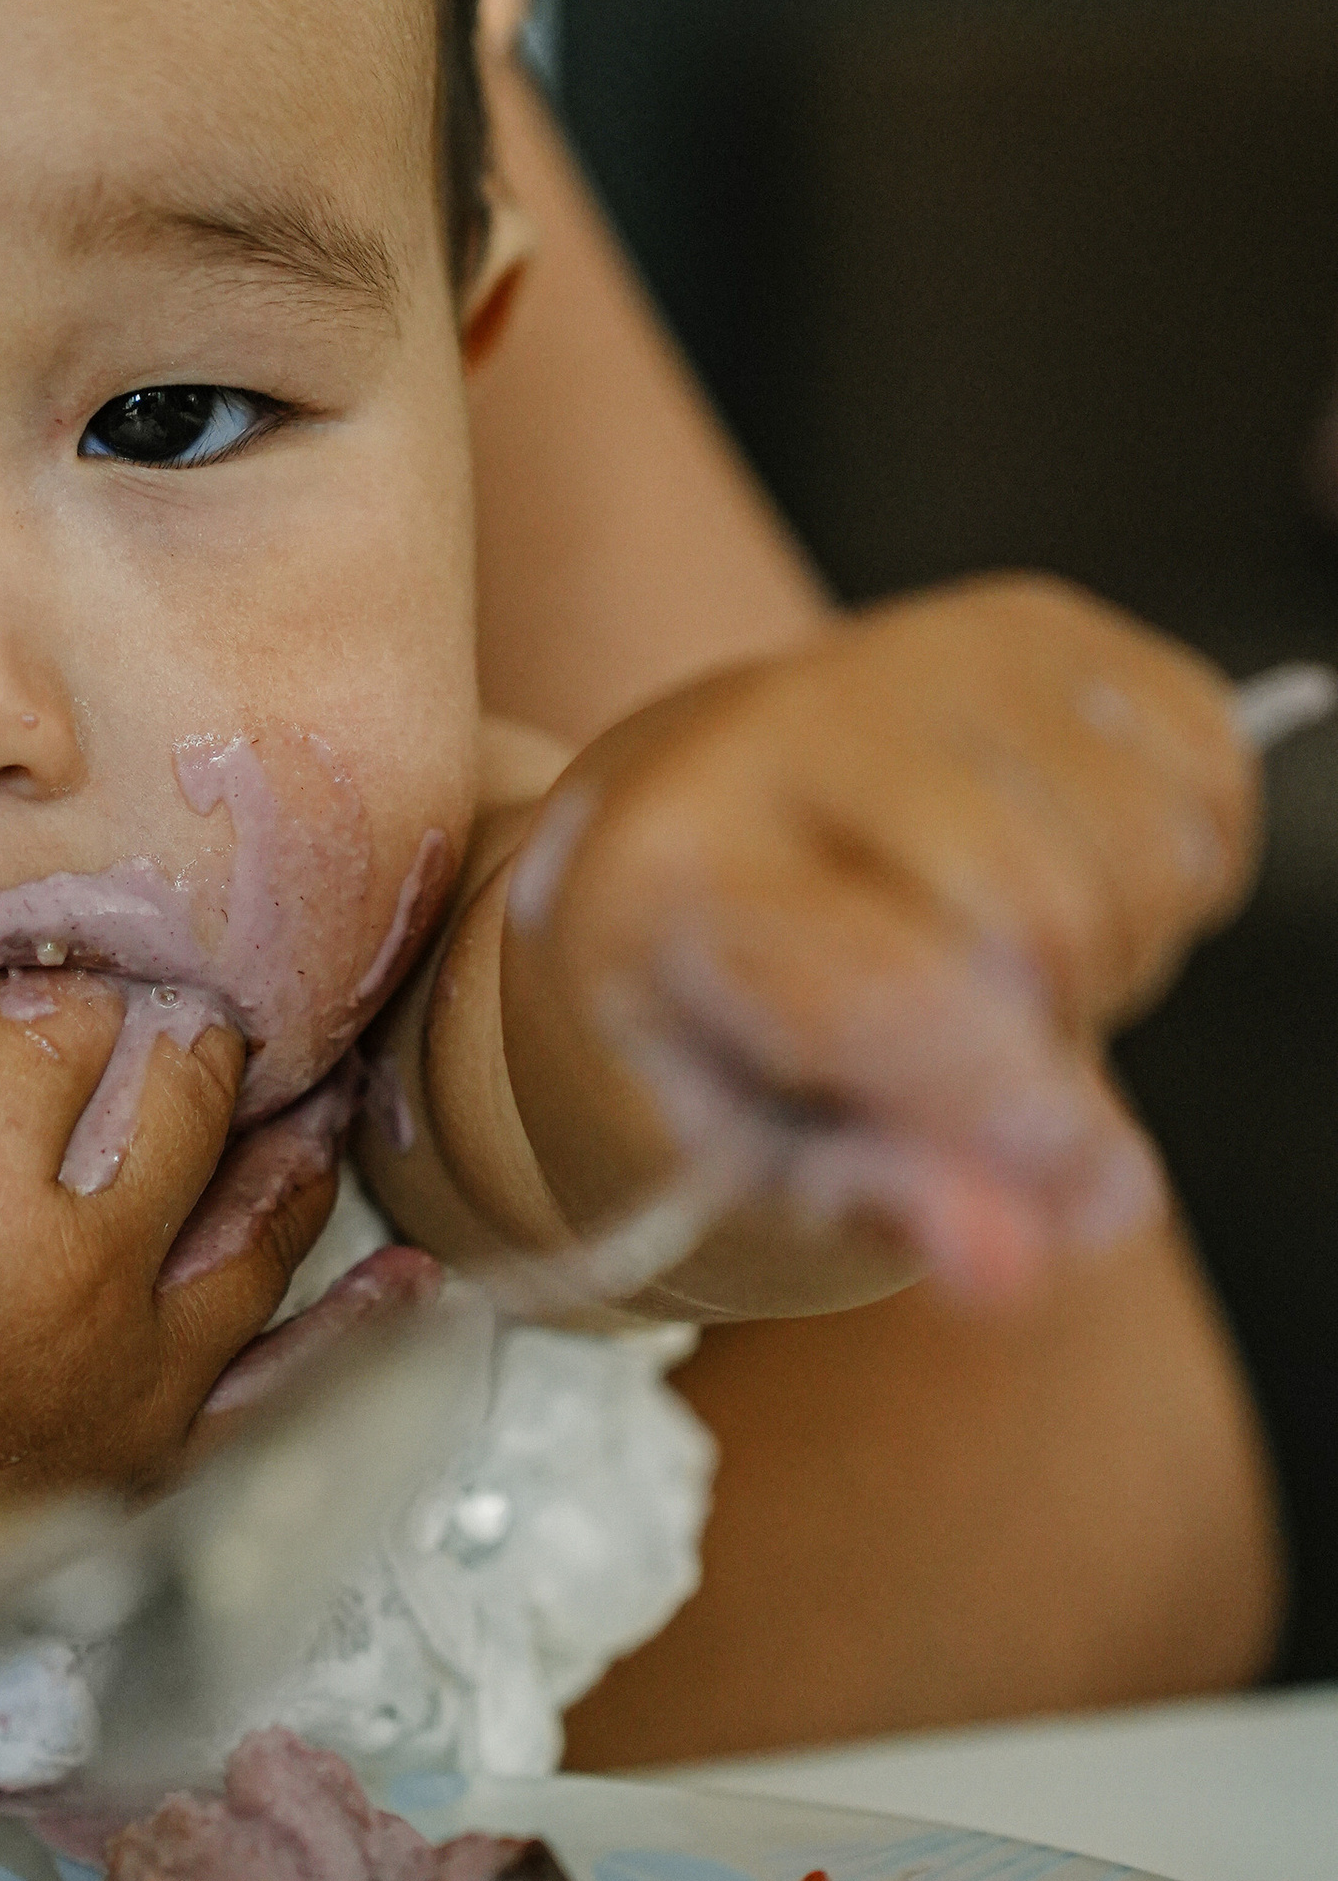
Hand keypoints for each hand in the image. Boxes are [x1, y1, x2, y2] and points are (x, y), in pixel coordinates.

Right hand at [0, 952, 340, 1529]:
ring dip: (284, 1134)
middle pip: (186, 1091)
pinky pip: (288, 1390)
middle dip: (168, 1033)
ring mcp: (136, 1375)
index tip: (7, 1000)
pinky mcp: (154, 1456)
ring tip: (298, 1082)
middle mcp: (82, 1278)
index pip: (63, 1019)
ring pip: (264, 1216)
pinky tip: (415, 1283)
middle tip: (147, 1016)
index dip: (37, 986)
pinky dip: (359, 1332)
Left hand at [411, 579, 1260, 1309]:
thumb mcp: (752, 1152)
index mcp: (670, 862)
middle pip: (1044, 915)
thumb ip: (884, 1203)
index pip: (885, 983)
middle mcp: (786, 718)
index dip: (1003, 1105)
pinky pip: (1209, 768)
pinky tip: (1067, 877)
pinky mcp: (1033, 620)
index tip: (1083, 1190)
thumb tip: (1011, 1259)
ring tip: (1000, 969)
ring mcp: (918, 647)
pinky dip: (1183, 864)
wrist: (685, 836)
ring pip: (1144, 845)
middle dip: (1050, 1036)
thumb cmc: (714, 1023)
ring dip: (1119, 954)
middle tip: (981, 1060)